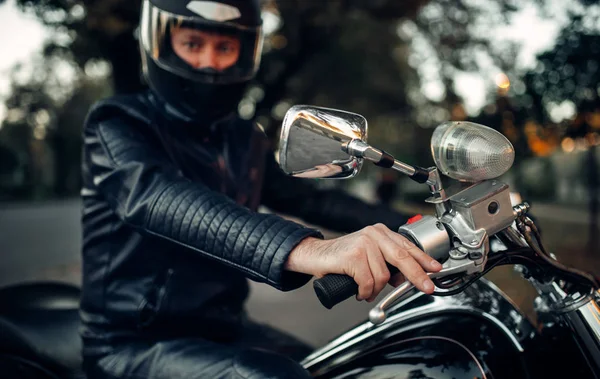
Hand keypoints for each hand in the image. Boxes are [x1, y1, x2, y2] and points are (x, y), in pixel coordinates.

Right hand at [285, 223, 441, 301]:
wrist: (315, 255)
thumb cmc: (342, 259)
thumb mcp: (369, 256)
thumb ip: (388, 263)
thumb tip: (408, 278)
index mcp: (380, 232)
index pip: (407, 246)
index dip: (424, 259)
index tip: (436, 269)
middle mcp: (374, 234)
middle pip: (403, 258)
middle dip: (417, 276)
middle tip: (426, 287)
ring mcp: (364, 243)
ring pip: (383, 276)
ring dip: (375, 289)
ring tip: (365, 289)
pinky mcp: (353, 256)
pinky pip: (368, 282)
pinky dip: (364, 291)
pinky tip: (357, 289)